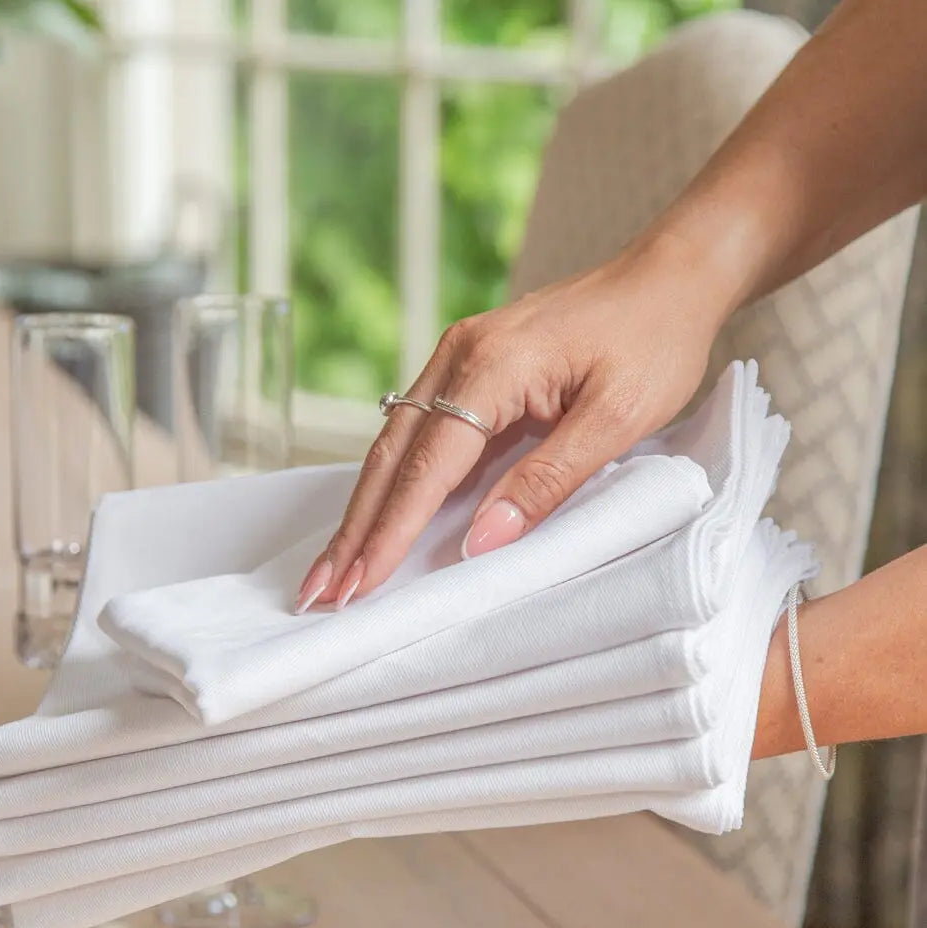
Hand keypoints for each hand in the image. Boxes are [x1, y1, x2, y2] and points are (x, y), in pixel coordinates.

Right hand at [295, 236, 730, 611]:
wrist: (669, 275)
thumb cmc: (654, 340)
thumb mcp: (617, 419)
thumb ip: (546, 480)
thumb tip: (482, 541)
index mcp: (493, 365)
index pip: (427, 465)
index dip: (391, 530)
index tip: (359, 584)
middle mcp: (459, 354)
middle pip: (390, 456)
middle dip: (354, 528)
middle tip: (321, 590)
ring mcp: (456, 355)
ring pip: (393, 444)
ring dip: (365, 508)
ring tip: (338, 566)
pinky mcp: (467, 365)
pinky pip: (417, 429)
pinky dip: (393, 479)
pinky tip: (377, 515)